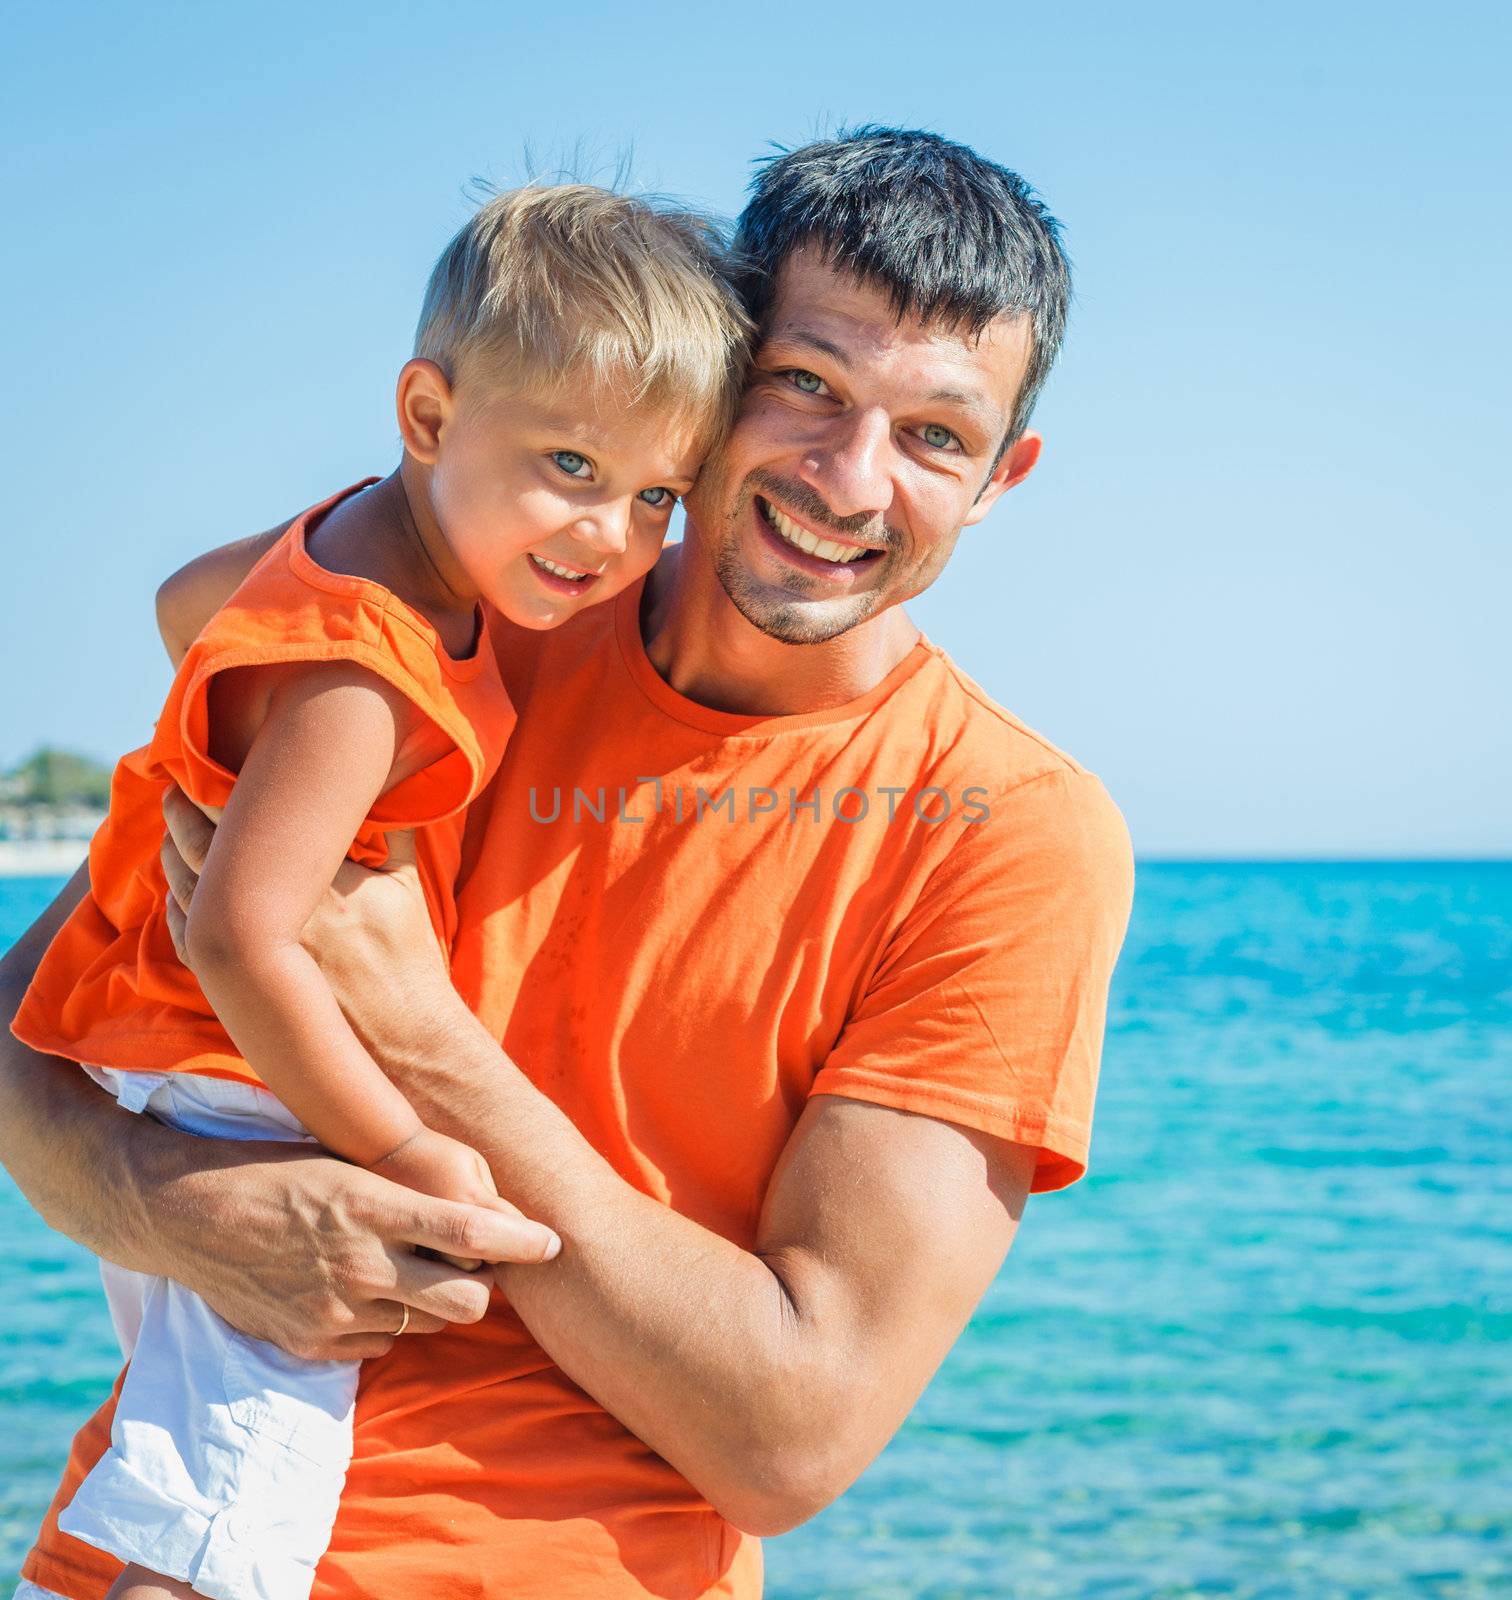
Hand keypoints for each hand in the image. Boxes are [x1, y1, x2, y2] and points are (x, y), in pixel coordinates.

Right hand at [157, 1138, 557, 1359]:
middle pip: (463, 1301)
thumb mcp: (345, 1163)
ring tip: (418, 1273)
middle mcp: (358, 1263)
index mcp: (370, 1205)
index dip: (521, 1242)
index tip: (552, 1243)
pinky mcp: (310, 1342)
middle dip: (485, 1289)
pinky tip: (369, 1293)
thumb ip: (405, 1193)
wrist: (189, 1212)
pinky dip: (388, 1324)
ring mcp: (333, 1309)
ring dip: (436, 1305)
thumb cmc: (275, 1170)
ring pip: (426, 1326)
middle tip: (481, 1267)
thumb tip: (476, 1207)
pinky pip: (380, 1345)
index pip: (468, 1233)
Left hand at [160, 785, 446, 1023]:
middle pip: (209, 849)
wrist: (400, 1035)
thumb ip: (393, 830)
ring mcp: (253, 952)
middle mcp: (279, 914)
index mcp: (322, 882)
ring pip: (190, 890)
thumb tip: (392, 781)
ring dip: (173, 855)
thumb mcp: (408, 886)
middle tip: (175, 785)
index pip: (255, 819)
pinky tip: (174, 892)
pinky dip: (175, 909)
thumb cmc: (408, 959)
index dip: (224, 786)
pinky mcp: (238, 984)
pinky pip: (187, 940)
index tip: (211, 762)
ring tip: (171, 830)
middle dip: (185, 813)